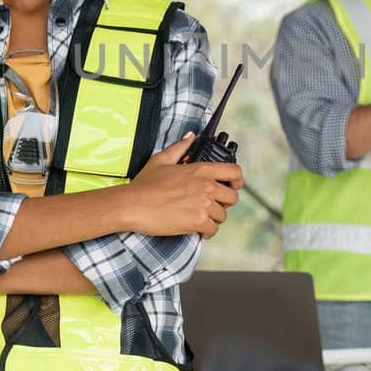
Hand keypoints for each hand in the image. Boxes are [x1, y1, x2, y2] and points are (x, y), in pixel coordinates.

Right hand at [122, 133, 243, 237]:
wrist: (132, 205)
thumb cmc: (144, 185)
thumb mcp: (161, 160)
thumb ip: (180, 148)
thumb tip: (190, 137)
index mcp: (200, 170)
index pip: (234, 172)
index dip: (237, 180)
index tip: (234, 185)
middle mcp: (206, 187)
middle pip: (232, 197)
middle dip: (224, 202)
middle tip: (213, 204)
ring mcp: (203, 205)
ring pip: (223, 215)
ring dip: (214, 217)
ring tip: (201, 217)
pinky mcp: (198, 222)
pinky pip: (213, 229)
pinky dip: (207, 232)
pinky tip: (198, 229)